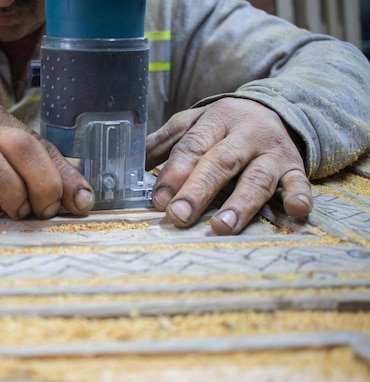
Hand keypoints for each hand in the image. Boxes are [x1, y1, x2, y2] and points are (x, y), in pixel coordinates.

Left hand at [146, 97, 312, 234]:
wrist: (276, 109)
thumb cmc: (224, 126)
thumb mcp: (193, 124)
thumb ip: (163, 143)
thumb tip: (128, 163)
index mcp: (215, 120)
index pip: (192, 147)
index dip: (174, 173)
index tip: (158, 199)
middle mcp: (244, 134)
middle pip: (220, 162)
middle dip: (198, 190)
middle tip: (179, 216)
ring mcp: (272, 151)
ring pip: (256, 177)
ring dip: (241, 203)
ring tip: (222, 226)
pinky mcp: (295, 166)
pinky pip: (299, 181)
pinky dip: (300, 196)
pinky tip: (296, 211)